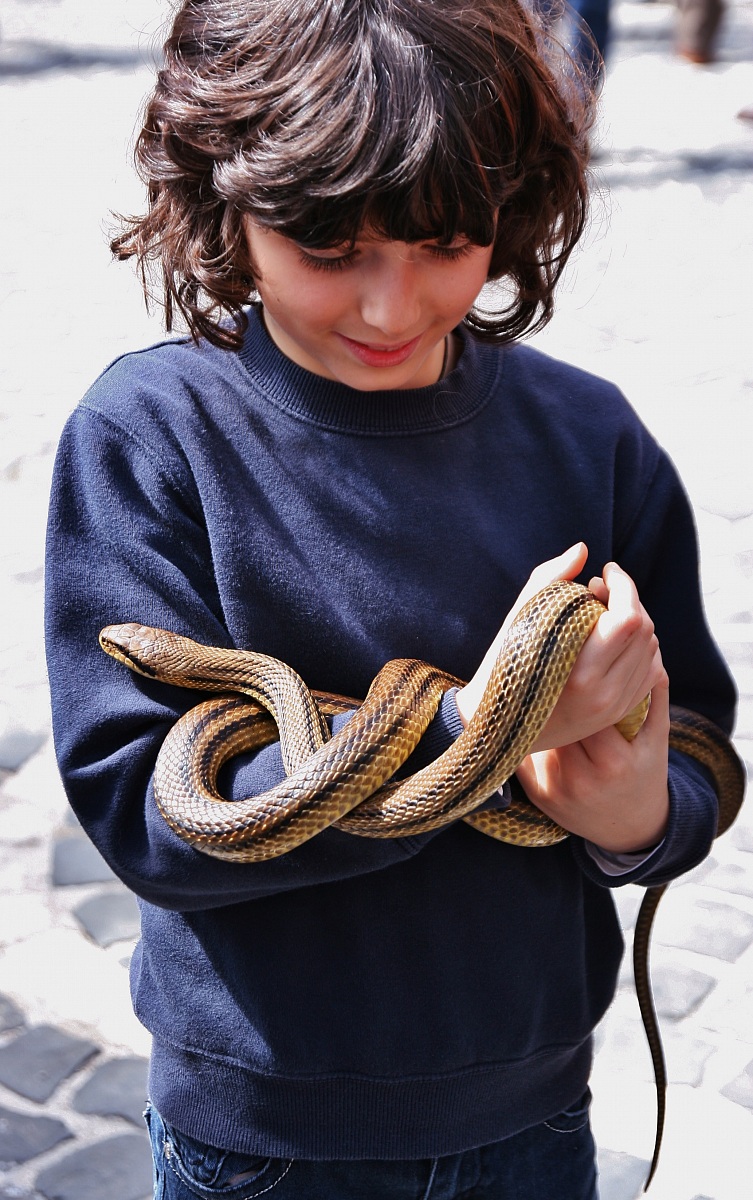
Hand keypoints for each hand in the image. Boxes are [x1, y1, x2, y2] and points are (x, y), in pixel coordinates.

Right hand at [455, 543, 669, 851]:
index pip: (628, 617)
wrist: (495, 727)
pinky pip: (650, 672)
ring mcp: (613, 707)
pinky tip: (617, 639)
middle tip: (603, 588)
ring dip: (636, 622)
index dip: (622, 585)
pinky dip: (641, 648)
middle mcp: (603, 694)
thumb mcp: (519, 618)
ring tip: (607, 612)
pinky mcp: (617, 714)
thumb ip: (551, 578)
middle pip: (644, 630)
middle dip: (628, 599)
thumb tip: (583, 549)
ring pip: (651, 650)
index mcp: (579, 672)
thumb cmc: (500, 667)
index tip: (605, 572)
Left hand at [515, 675, 669, 852]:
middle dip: (555, 691)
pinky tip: (527, 714)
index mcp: (614, 761)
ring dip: (536, 708)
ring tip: (538, 684)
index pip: (587, 706)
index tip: (578, 658)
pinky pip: (523, 751)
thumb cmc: (645, 771)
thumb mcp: (657, 737)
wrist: (630, 829)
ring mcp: (554, 788)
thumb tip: (649, 647)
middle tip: (550, 662)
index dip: (580, 679)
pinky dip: (526, 732)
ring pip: (536, 732)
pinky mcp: (536, 794)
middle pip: (557, 718)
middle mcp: (580, 778)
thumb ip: (654, 695)